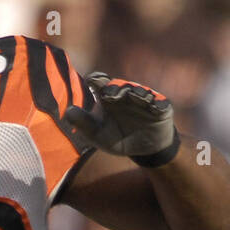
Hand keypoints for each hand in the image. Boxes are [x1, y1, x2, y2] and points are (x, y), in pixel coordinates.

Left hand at [65, 72, 179, 166]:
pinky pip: (160, 104)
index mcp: (108, 96)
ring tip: (135, 97)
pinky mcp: (161, 107)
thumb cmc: (118, 137)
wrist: (143, 149)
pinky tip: (155, 107)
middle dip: (116, 88)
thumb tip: (67, 112)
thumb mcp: (99, 135)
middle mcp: (126, 93)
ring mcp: (144, 98)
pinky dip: (158, 105)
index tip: (92, 81)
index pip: (101, 82)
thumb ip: (84, 124)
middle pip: (120, 85)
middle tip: (110, 95)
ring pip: (141, 92)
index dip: (97, 80)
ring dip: (138, 94)